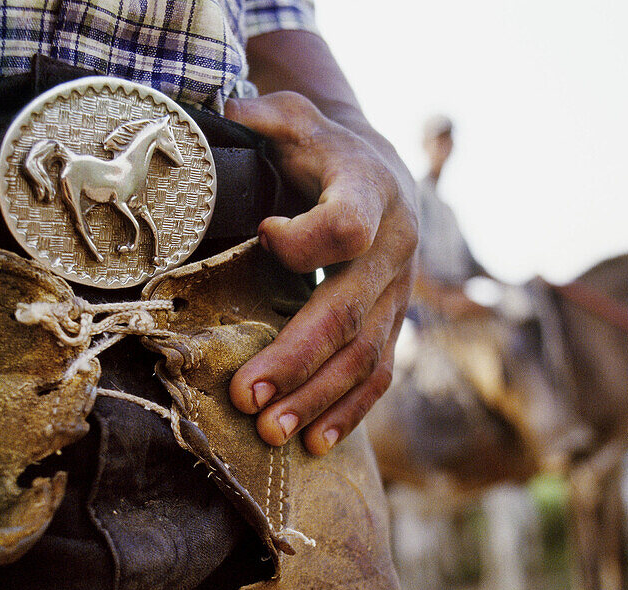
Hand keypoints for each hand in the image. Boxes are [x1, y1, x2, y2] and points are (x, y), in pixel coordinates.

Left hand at [224, 92, 416, 455]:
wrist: (381, 172)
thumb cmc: (325, 151)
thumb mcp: (298, 119)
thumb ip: (268, 116)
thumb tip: (230, 108)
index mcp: (369, 193)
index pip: (347, 224)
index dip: (307, 238)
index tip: (264, 237)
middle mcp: (393, 249)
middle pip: (346, 312)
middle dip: (295, 359)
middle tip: (246, 398)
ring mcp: (397, 294)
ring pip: (364, 356)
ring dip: (316, 399)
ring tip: (270, 433)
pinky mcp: (392, 324)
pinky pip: (378, 375)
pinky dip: (348, 412)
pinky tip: (313, 443)